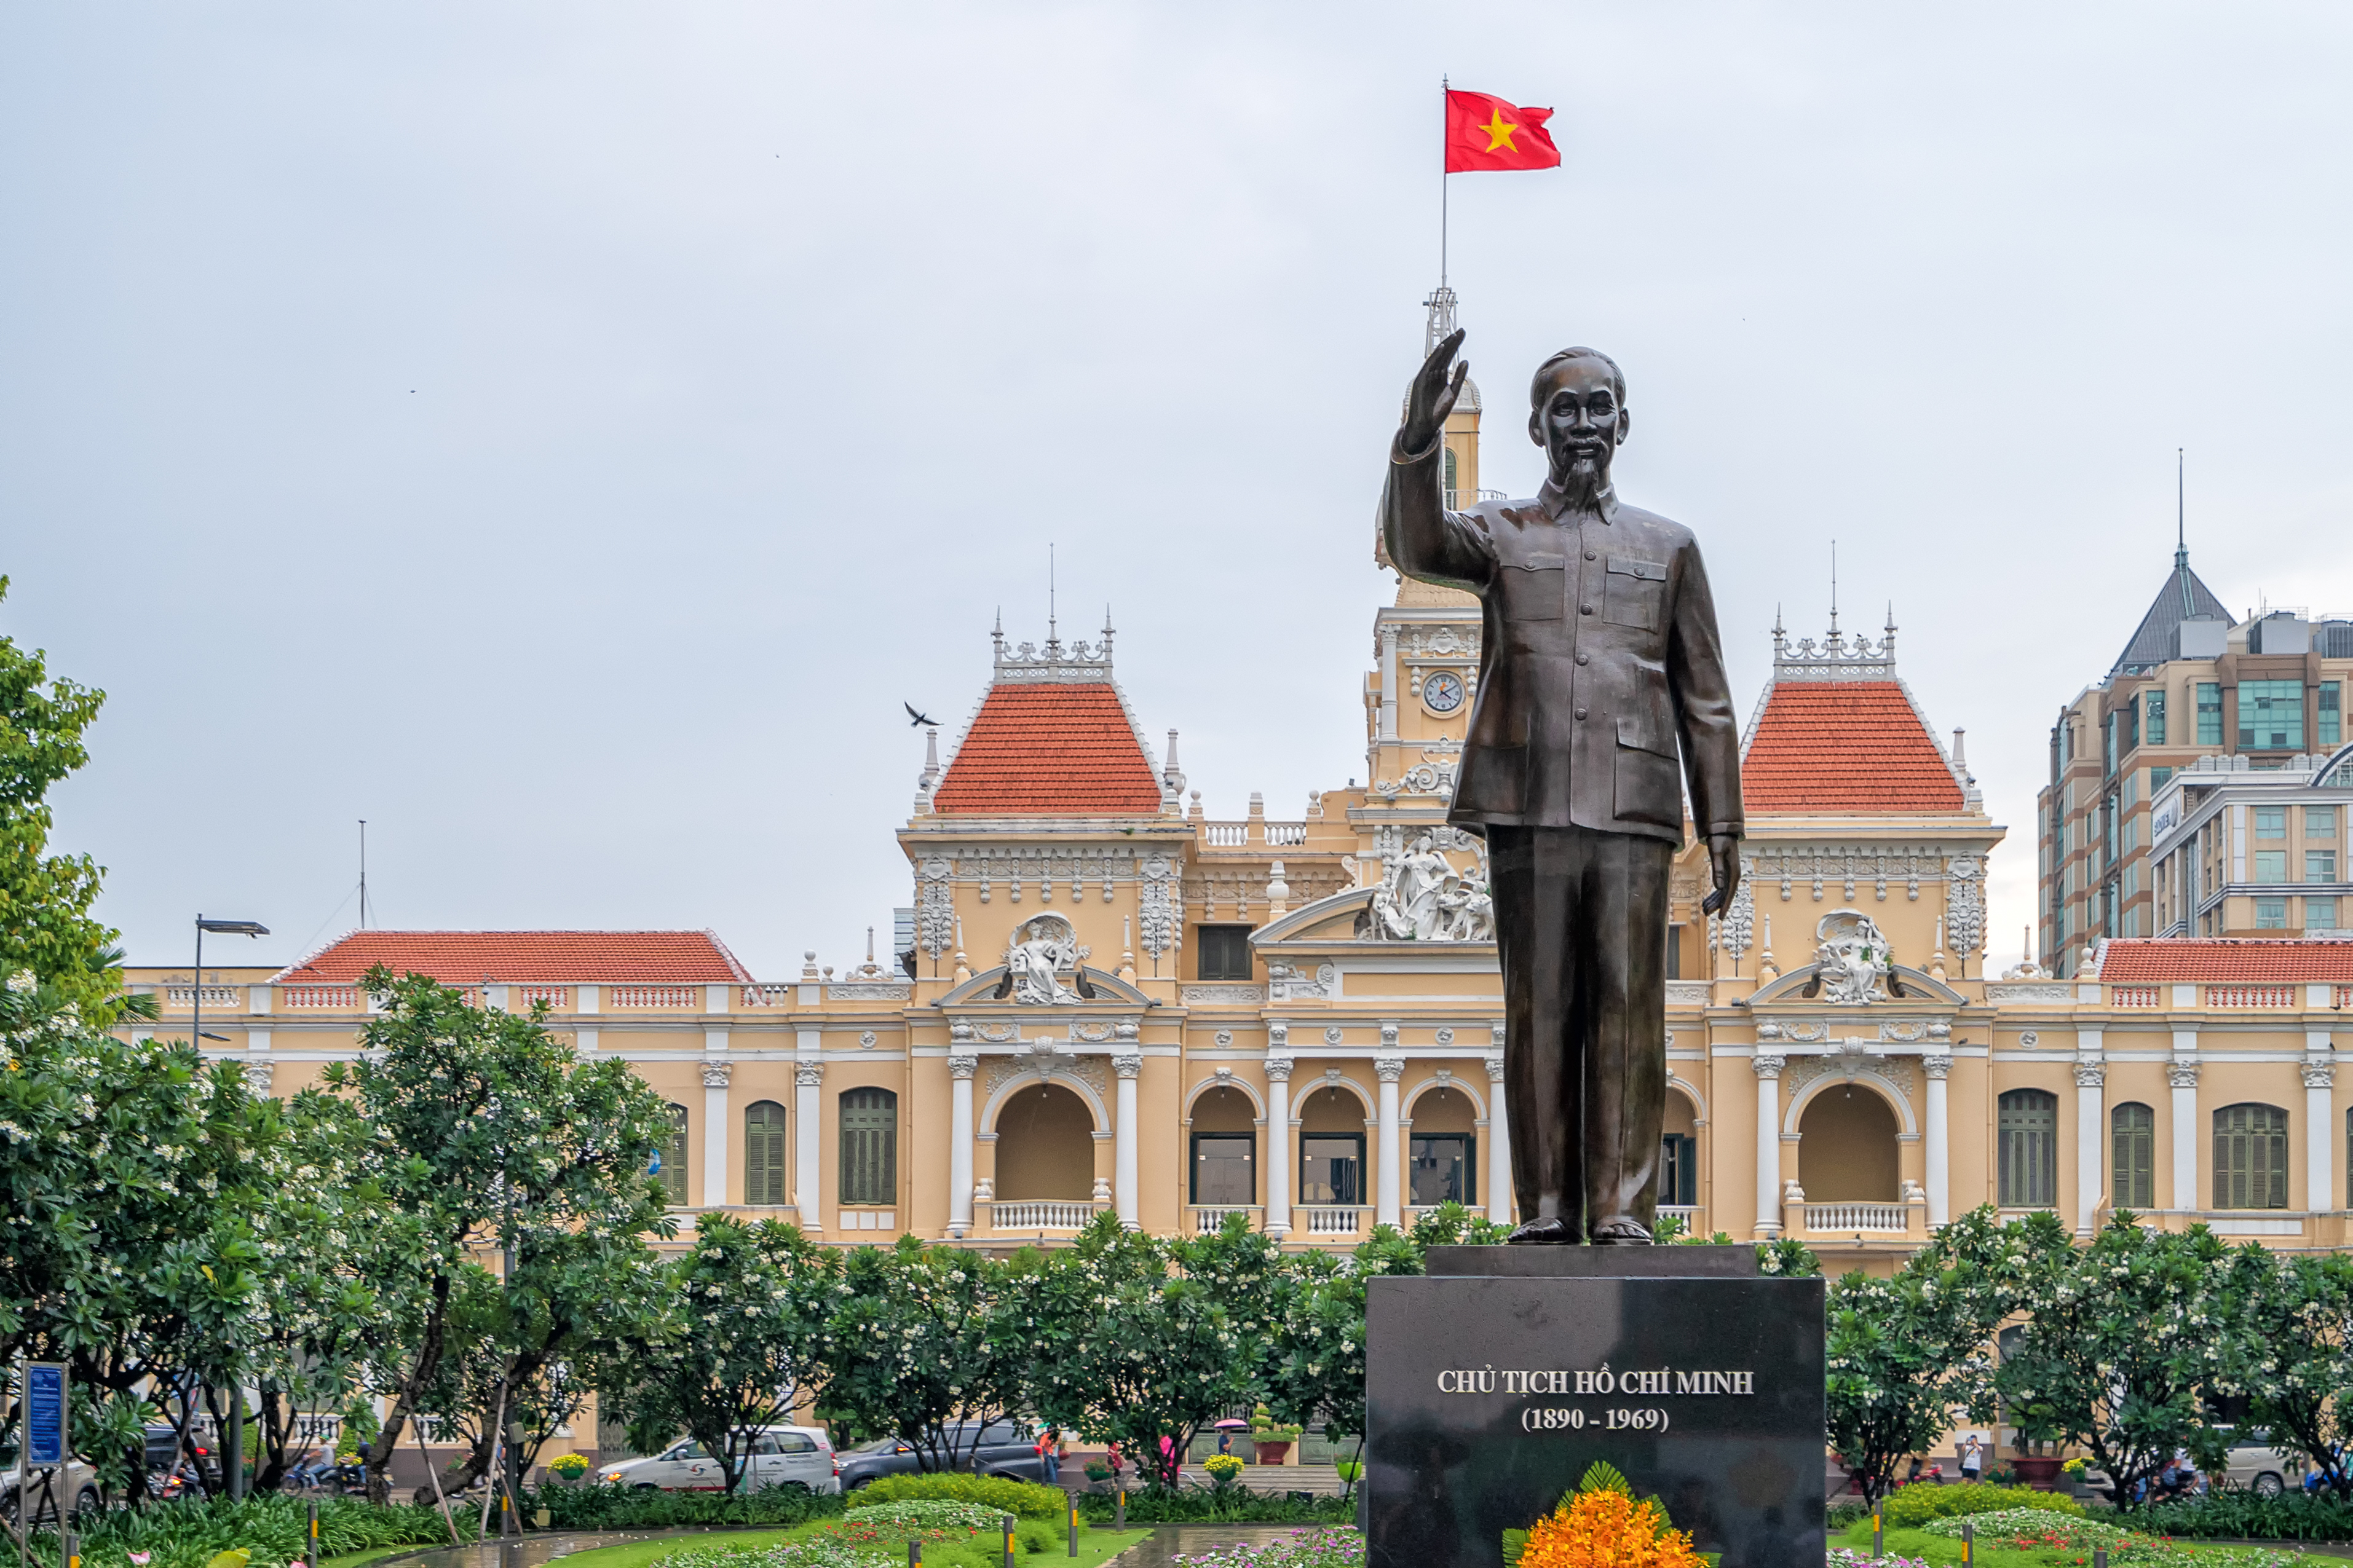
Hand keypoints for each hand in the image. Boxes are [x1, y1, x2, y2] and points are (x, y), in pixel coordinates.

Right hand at [1402, 327, 1467, 455]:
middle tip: (1462, 330)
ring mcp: (1426, 376)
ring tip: (1454, 336)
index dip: (1456, 345)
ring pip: (1437, 358)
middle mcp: (1433, 374)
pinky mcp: (1420, 381)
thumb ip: (1459, 377)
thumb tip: (1466, 360)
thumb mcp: (1453, 392)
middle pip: (1444, 354)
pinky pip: (1428, 366)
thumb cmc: (1437, 411)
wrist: (1426, 426)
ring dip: (1445, 346)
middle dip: (1453, 342)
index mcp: (1440, 376)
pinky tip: (1442, 348)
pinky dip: (1435, 357)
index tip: (1463, 334)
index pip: (1449, 356)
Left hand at [1700, 834, 1740, 914]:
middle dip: (1716, 905)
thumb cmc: (1719, 840)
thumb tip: (1719, 886)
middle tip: (1706, 914)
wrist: (1722, 831)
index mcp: (1734, 872)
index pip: (1729, 893)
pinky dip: (1713, 895)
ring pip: (1722, 892)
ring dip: (1714, 901)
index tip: (1720, 917)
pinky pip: (1720, 887)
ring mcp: (1730, 874)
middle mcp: (1734, 875)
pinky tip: (1706, 901)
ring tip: (1704, 910)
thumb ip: (1718, 869)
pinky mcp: (1725, 872)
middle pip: (1726, 894)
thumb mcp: (1716, 853)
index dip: (1724, 906)